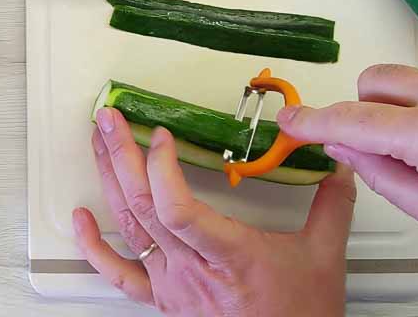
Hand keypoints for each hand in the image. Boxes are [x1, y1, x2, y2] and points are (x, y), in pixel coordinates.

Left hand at [74, 108, 354, 315]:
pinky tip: (80, 219)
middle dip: (121, 154)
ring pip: (128, 226)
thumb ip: (330, 207)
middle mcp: (191, 269)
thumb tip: (337, 169)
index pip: (177, 209)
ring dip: (108, 178)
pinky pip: (119, 273)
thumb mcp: (323, 258)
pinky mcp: (162, 298)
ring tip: (98, 142)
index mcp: (228, 255)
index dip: (161, 168)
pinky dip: (94, 245)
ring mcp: (171, 283)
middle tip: (109, 118)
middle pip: (142, 205)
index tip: (163, 135)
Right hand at [278, 64, 417, 232]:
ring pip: (401, 79)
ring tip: (411, 145)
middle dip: (363, 110)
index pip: (351, 120)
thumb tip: (346, 149)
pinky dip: (416, 108)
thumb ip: (383, 177)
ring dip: (392, 107)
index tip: (290, 121)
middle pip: (374, 82)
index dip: (312, 122)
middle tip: (373, 146)